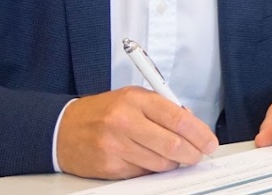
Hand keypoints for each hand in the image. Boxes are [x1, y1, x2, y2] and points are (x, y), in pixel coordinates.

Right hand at [55, 86, 218, 179]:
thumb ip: (162, 109)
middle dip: (192, 153)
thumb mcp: (133, 99)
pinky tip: (148, 159)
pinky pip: (143, 172)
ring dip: (173, 162)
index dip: (199, 133)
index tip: (209, 142)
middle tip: (198, 154)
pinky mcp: (110, 166)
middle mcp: (124, 121)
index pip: (177, 117)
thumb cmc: (103, 112)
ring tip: (172, 156)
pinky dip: (152, 168)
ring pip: (160, 162)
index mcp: (135, 99)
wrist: (62, 129)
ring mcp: (115, 145)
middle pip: (172, 144)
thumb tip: (194, 127)